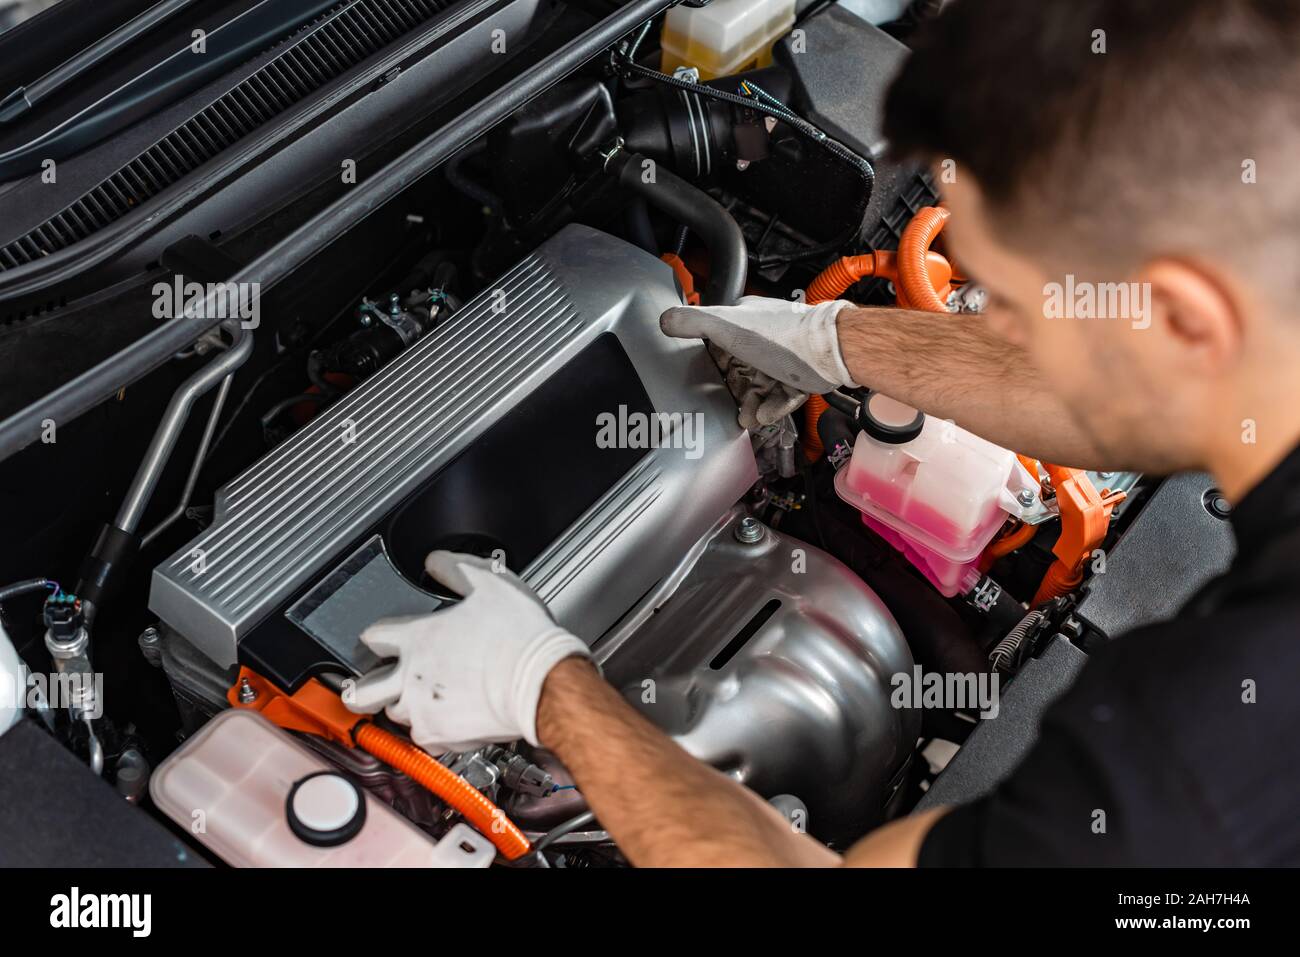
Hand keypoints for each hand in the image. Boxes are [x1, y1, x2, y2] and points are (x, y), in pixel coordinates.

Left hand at [345, 551, 589, 752]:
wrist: (544, 683)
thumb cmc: (521, 637)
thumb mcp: (489, 582)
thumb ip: (455, 568)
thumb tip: (437, 561)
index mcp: (418, 640)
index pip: (372, 637)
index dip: (376, 635)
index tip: (382, 638)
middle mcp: (412, 679)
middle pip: (362, 690)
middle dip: (362, 687)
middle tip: (371, 683)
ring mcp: (425, 712)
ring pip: (394, 715)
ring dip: (401, 705)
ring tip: (418, 698)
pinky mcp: (443, 738)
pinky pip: (422, 739)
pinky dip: (429, 729)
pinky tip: (444, 717)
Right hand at [660, 295, 859, 428]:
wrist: (828, 351)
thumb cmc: (780, 337)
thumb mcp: (727, 326)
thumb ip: (694, 323)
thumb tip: (665, 320)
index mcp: (746, 319)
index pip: (722, 341)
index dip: (714, 362)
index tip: (706, 380)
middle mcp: (766, 336)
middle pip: (742, 368)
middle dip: (733, 390)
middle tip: (727, 406)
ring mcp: (785, 356)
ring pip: (762, 384)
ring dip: (752, 403)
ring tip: (747, 419)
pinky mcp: (802, 375)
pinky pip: (783, 395)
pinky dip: (774, 406)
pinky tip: (765, 416)